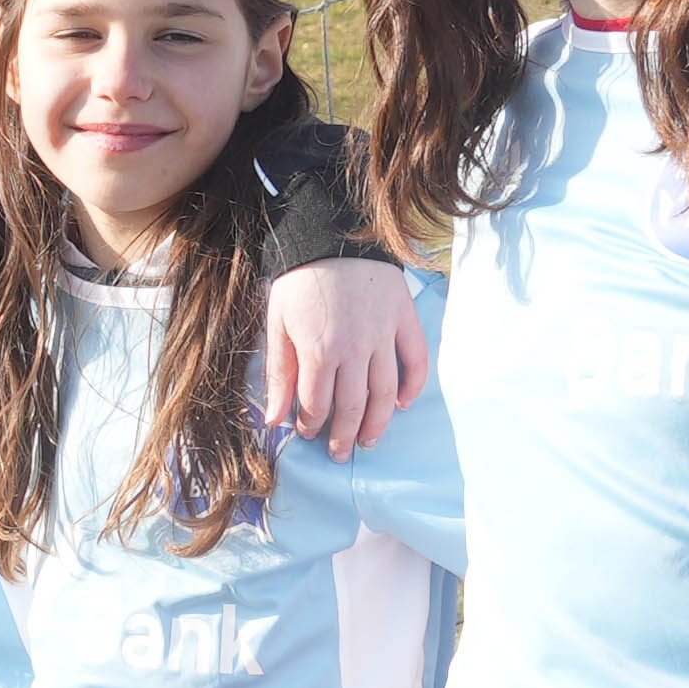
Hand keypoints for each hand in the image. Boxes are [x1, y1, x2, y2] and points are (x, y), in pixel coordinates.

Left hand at [261, 254, 432, 450]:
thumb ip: (278, 374)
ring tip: (368, 441)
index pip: (318, 404)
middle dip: (343, 435)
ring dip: (377, 423)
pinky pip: (415, 360)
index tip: (307, 433)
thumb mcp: (277, 324)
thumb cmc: (299, 281)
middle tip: (338, 452)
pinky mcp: (404, 319)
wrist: (332, 234)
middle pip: (353, 406)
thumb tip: (273, 419)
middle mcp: (355, 349)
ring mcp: (383, 335)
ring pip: (385, 392)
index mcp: (319, 351)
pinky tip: (402, 405)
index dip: (311, 425)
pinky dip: (412, 386)